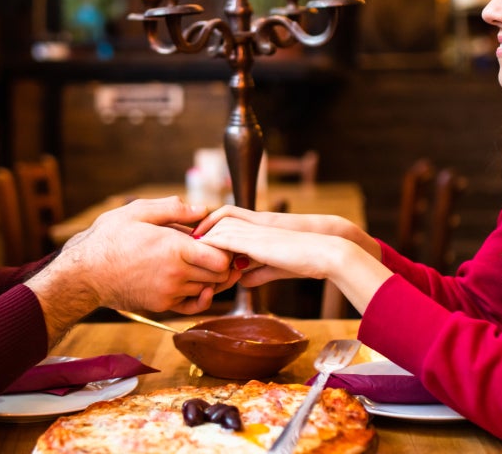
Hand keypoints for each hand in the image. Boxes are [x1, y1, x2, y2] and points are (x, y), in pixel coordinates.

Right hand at [27, 197, 238, 340]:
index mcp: (174, 249)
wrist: (85, 273)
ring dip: (210, 277)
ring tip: (203, 262)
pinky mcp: (161, 306)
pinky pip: (193, 305)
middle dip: (222, 263)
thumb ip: (173, 209)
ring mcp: (169, 293)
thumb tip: (203, 210)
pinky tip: (199, 285)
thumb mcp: (138, 212)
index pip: (221, 258)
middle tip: (216, 250)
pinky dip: (201, 296)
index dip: (225, 248)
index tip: (218, 238)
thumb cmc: (110, 238)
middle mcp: (176, 275)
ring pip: (207, 289)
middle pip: (219, 275)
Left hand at [199, 218, 392, 312]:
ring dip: (200, 240)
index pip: (224, 224)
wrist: (322, 251)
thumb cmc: (304, 259)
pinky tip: (198, 255)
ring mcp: (251, 230)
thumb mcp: (275, 267)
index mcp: (256, 229)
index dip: (207, 233)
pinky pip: (223, 239)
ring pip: (216, 228)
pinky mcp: (252, 239)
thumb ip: (258, 272)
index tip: (191, 246)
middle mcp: (251, 225)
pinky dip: (209, 246)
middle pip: (214, 221)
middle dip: (197, 232)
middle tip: (179, 245)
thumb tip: (241, 280)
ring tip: (185, 251)